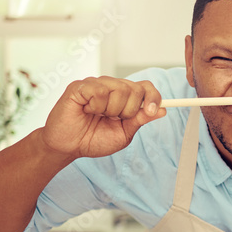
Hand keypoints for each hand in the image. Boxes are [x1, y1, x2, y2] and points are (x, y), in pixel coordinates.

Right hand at [41, 77, 166, 158]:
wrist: (69, 147)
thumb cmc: (93, 140)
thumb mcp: (123, 134)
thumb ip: (140, 120)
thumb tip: (162, 110)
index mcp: (123, 97)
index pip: (145, 87)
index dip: (153, 96)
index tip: (151, 111)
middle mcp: (111, 87)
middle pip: (135, 88)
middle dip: (128, 110)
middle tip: (112, 119)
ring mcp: (95, 84)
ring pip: (119, 88)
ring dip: (111, 109)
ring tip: (97, 115)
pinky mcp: (80, 86)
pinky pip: (99, 90)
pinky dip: (96, 105)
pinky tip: (86, 110)